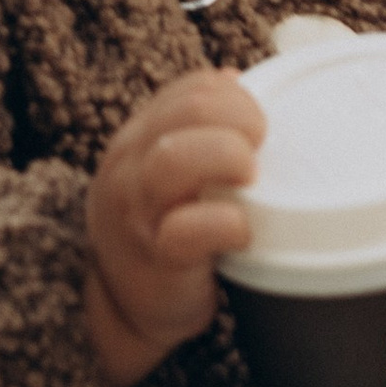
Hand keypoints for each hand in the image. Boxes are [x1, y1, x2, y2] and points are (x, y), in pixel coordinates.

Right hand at [84, 71, 263, 386]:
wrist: (124, 309)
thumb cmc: (161, 231)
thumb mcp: (170, 172)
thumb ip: (197, 128)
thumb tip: (231, 78)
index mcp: (140, 138)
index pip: (191, 90)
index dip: (236, 99)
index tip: (261, 127)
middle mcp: (131, 166)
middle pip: (187, 112)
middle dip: (240, 120)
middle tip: (261, 149)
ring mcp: (137, 212)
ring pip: (173, 160)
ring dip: (227, 157)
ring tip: (250, 177)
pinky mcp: (155, 258)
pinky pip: (184, 231)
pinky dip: (224, 223)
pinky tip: (242, 229)